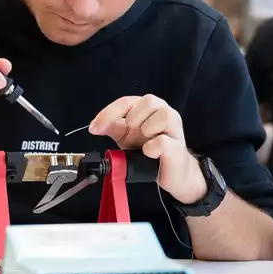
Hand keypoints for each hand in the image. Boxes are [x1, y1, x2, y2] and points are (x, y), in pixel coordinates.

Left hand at [89, 95, 205, 203]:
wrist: (171, 173)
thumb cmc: (151, 150)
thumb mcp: (126, 136)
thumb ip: (112, 127)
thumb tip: (95, 126)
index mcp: (150, 108)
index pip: (127, 101)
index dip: (109, 113)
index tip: (95, 128)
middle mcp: (164, 113)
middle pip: (148, 101)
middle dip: (134, 117)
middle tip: (130, 132)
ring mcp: (174, 129)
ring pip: (161, 116)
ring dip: (146, 130)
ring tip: (145, 144)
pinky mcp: (177, 147)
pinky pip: (162, 141)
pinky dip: (151, 149)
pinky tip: (151, 154)